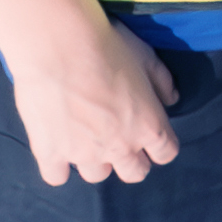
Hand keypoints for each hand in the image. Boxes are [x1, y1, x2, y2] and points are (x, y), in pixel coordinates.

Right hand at [9, 12, 180, 189]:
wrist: (56, 45)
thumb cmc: (105, 45)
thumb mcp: (145, 56)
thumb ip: (162, 82)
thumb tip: (171, 99)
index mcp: (148, 126)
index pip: (166, 153)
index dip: (160, 144)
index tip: (150, 134)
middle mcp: (120, 147)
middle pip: (135, 173)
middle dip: (131, 159)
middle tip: (118, 137)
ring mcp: (84, 154)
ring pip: (97, 175)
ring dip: (95, 159)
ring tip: (85, 137)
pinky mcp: (50, 153)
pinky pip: (56, 176)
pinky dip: (57, 165)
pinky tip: (57, 146)